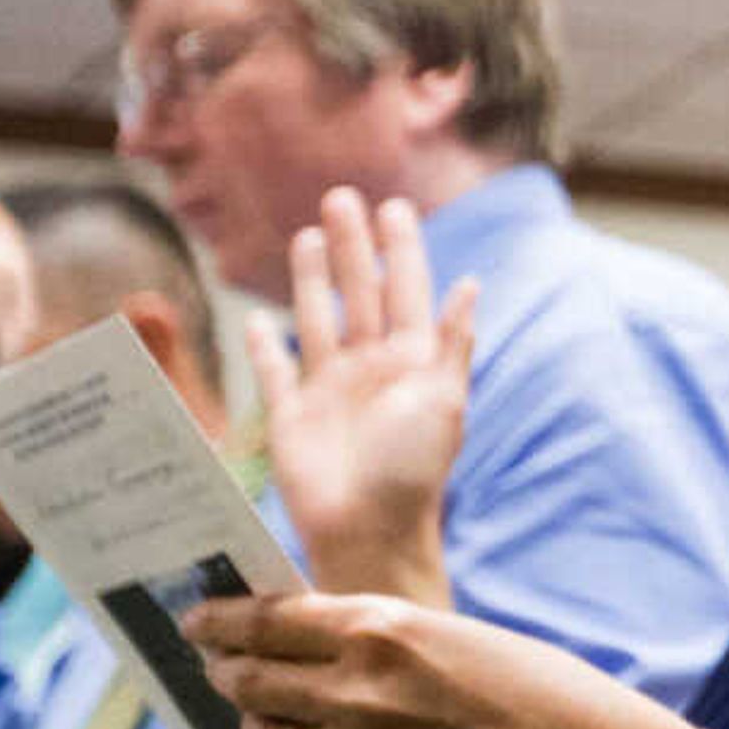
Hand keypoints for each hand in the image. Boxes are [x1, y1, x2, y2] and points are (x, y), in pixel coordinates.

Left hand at [186, 593, 681, 728]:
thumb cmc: (527, 686)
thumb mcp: (444, 635)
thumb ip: (371, 638)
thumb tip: (299, 644)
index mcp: (379, 629)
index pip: (267, 621)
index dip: (221, 621)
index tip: (197, 621)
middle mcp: (354, 691)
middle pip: (251, 680)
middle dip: (225, 673)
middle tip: (217, 668)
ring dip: (262, 727)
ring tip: (268, 720)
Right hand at [249, 188, 478, 603]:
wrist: (368, 531)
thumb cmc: (414, 470)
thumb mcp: (445, 400)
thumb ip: (453, 341)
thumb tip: (471, 283)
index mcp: (413, 360)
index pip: (407, 289)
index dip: (401, 248)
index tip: (395, 206)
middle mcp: (371, 367)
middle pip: (359, 291)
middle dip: (353, 246)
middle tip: (342, 196)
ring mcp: (329, 390)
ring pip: (317, 318)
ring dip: (313, 278)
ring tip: (310, 233)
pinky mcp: (291, 417)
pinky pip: (274, 373)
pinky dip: (264, 346)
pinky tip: (257, 318)